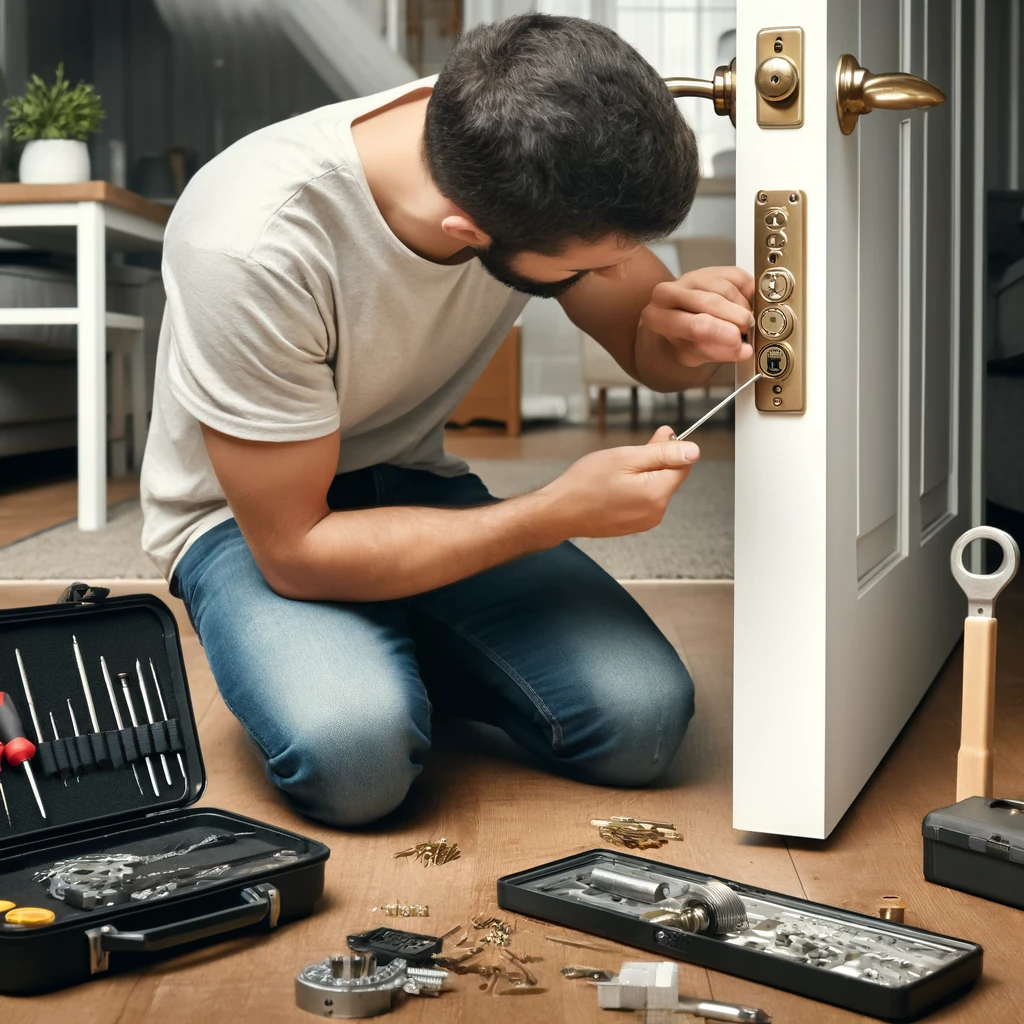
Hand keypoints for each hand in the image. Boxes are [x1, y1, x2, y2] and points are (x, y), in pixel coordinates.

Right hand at [539, 427, 699, 538]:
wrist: (560, 511)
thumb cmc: (585, 484)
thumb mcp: (626, 457)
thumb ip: (662, 453)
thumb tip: (693, 450)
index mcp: (657, 494)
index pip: (684, 465)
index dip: (670, 448)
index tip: (651, 441)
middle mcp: (656, 512)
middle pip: (669, 477)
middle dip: (653, 463)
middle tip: (626, 457)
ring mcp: (645, 522)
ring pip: (656, 488)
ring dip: (642, 476)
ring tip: (615, 475)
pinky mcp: (634, 525)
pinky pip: (644, 501)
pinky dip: (634, 490)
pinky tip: (613, 488)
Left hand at [640, 266, 755, 367]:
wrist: (679, 323)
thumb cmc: (683, 340)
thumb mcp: (692, 356)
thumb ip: (715, 352)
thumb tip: (743, 350)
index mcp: (656, 317)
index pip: (694, 325)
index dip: (720, 333)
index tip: (737, 341)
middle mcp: (669, 292)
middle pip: (712, 302)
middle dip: (736, 319)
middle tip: (745, 332)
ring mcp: (690, 277)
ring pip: (727, 290)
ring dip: (742, 309)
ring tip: (742, 324)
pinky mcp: (712, 269)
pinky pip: (739, 280)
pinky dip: (748, 296)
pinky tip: (742, 308)